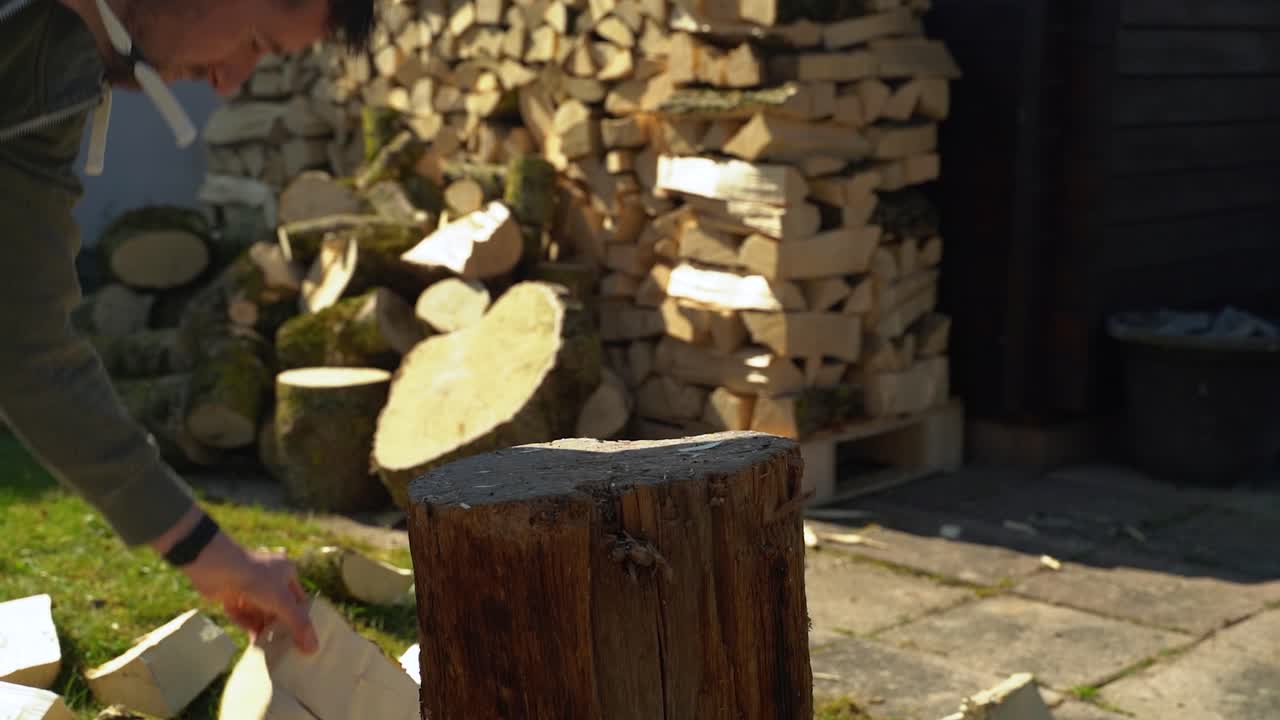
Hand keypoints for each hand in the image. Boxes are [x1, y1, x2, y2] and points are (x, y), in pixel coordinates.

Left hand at [181, 533, 318, 653]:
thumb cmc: (256, 578)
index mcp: (286, 571)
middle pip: (278, 607)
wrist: (218, 568)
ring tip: (265, 647)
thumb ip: (299, 625)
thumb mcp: (283, 602)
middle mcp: (269, 576)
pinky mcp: (232, 592)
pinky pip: (243, 612)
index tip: (301, 638)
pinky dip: (245, 623)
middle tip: (282, 646)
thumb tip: (313, 648)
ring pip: (259, 611)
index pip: (298, 599)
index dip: (300, 618)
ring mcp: (249, 584)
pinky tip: (250, 638)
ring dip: (261, 627)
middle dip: (277, 626)